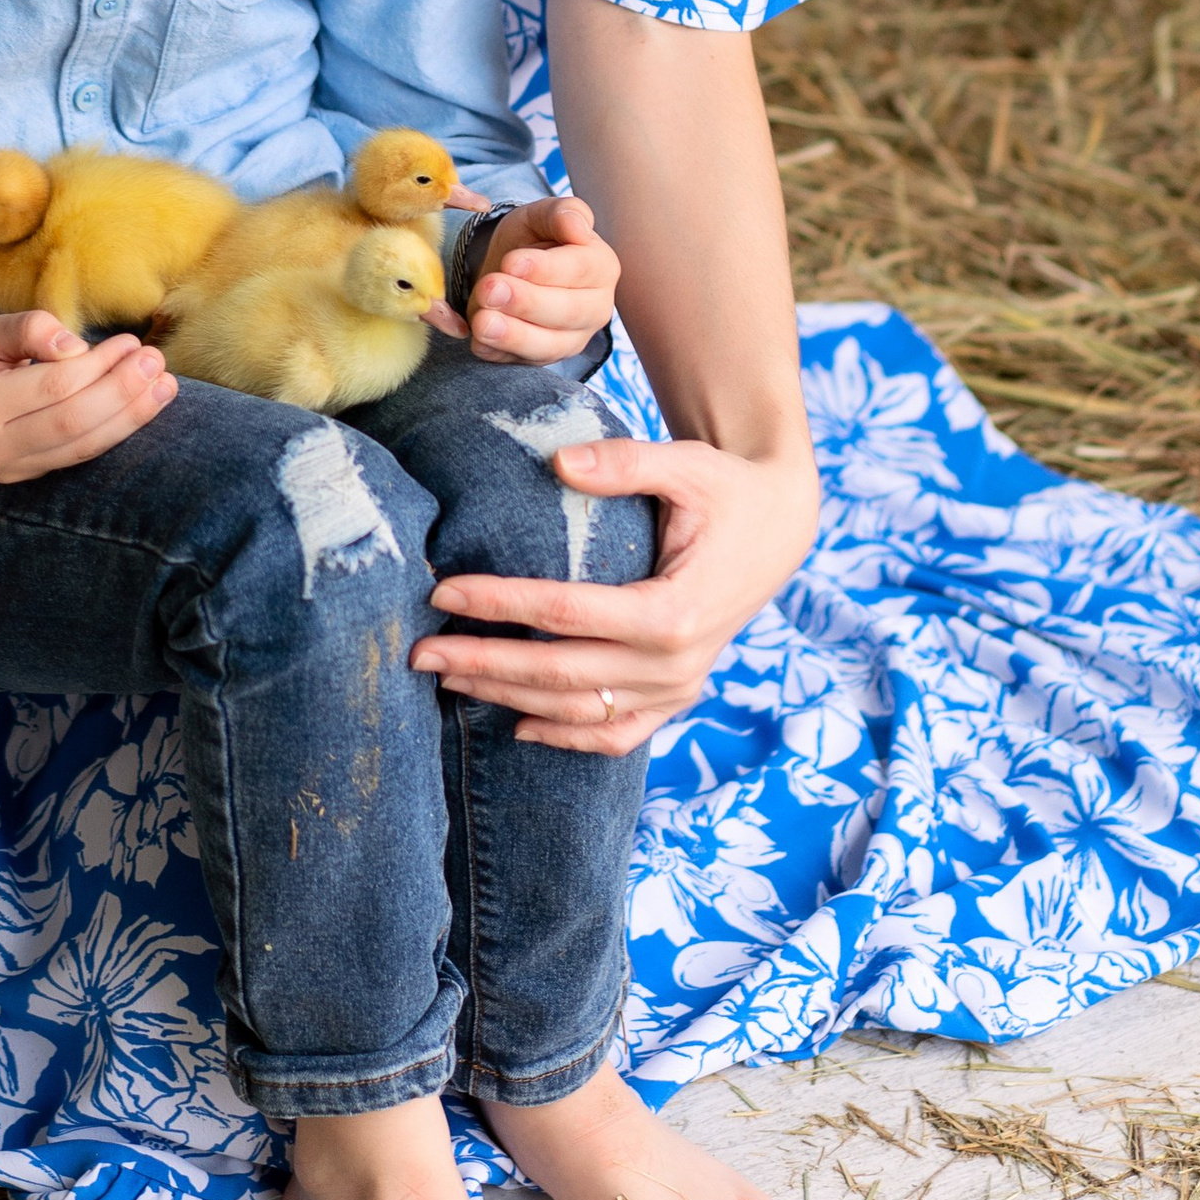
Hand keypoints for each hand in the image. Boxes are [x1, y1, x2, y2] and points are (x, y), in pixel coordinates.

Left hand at [411, 434, 818, 753]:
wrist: (780, 526)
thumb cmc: (726, 488)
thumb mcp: (685, 464)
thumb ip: (624, 462)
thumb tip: (559, 462)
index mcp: (673, 612)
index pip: (564, 613)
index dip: (499, 603)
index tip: (444, 593)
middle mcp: (675, 664)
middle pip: (559, 673)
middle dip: (483, 663)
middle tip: (419, 651)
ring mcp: (677, 688)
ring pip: (579, 711)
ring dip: (509, 699)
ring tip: (449, 680)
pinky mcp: (678, 696)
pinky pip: (618, 734)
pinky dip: (567, 738)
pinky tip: (518, 728)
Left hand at [435, 192, 618, 364]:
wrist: (515, 266)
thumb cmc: (537, 236)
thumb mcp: (543, 215)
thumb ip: (563, 214)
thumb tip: (578, 229)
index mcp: (602, 266)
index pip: (580, 269)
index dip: (546, 269)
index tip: (511, 262)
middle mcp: (595, 308)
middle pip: (567, 312)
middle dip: (526, 302)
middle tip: (490, 289)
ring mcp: (572, 338)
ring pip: (549, 345)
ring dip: (514, 336)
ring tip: (482, 323)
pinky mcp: (544, 358)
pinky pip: (524, 362)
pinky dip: (501, 355)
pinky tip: (480, 344)